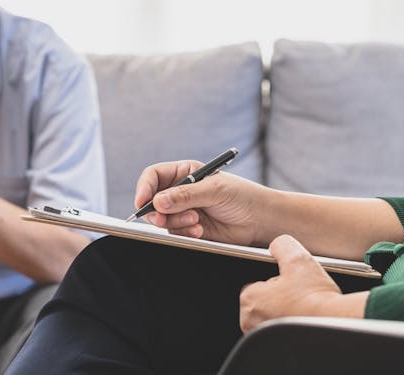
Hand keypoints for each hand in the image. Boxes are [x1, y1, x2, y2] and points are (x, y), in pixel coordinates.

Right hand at [135, 160, 267, 244]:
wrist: (261, 221)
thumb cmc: (243, 197)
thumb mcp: (214, 190)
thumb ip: (185, 195)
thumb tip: (158, 202)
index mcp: (185, 172)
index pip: (154, 176)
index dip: (144, 187)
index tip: (142, 201)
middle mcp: (180, 191)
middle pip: (152, 199)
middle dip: (156, 210)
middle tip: (163, 218)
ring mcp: (183, 210)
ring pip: (162, 218)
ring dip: (175, 222)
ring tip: (195, 221)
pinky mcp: (188, 228)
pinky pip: (174, 232)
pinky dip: (184, 232)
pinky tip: (200, 230)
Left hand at [239, 235, 346, 332]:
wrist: (338, 324)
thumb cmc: (316, 298)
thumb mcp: (297, 258)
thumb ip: (281, 245)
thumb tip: (277, 245)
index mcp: (250, 300)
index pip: (255, 285)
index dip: (275, 281)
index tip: (289, 283)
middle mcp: (252, 322)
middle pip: (263, 302)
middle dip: (279, 298)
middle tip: (298, 295)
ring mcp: (266, 338)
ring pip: (273, 318)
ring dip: (286, 312)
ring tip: (304, 307)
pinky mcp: (279, 349)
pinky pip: (283, 334)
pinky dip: (293, 327)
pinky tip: (305, 319)